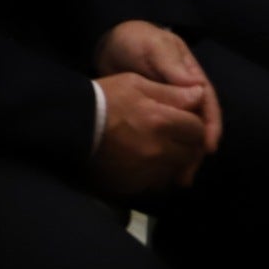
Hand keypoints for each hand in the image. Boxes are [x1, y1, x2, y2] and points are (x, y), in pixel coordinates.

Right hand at [90, 73, 209, 196]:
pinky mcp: (133, 185)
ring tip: (154, 150)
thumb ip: (170, 92)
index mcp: (161, 121)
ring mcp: (147, 170)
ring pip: (175, 170)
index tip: (181, 122)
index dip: (192, 124)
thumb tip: (200, 96)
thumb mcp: (134, 83)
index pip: (198, 129)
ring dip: (171, 161)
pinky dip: (153, 174)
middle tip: (170, 137)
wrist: (68, 124)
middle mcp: (160, 149)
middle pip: (190, 153)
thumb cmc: (102, 97)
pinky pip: (155, 183)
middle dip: (186, 145)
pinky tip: (139, 162)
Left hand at [94, 21, 219, 161]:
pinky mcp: (156, 114)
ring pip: (183, 134)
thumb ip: (171, 66)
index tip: (207, 146)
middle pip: (198, 125)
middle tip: (188, 173)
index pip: (207, 104)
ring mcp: (171, 105)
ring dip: (183, 156)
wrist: (111, 41)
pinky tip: (161, 168)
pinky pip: (166, 135)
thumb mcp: (153, 48)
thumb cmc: (136, 40)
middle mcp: (187, 94)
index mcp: (192, 77)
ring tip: (178, 179)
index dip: (210, 126)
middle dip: (196, 150)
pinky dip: (166, 150)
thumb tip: (197, 87)